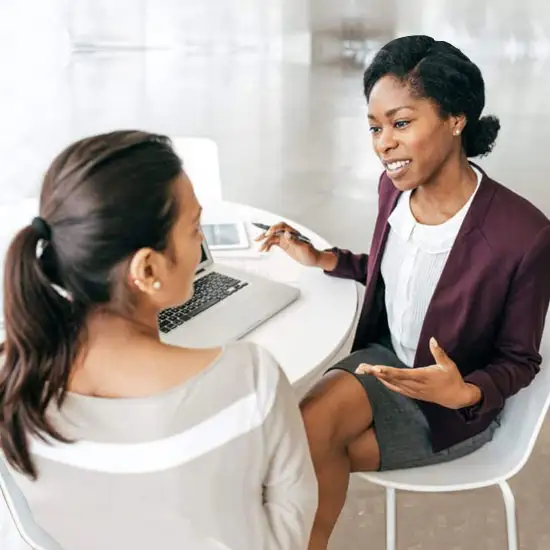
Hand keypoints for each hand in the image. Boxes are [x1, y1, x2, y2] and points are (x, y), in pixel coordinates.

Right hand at [255, 222, 320, 266]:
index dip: (274, 228)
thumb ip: (295, 240)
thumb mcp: (304, 247)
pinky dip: (269, 245)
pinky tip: (265, 249)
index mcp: (293, 233)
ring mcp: (285, 239)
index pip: (282, 226)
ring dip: (265, 242)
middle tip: (258, 239)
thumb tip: (287, 234)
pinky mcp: (284, 245)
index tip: (268, 234)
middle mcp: (288, 234)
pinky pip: (274, 243)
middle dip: (265, 234)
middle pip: (274, 231)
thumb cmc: (311, 253)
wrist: (313, 259)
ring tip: (260, 248)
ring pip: (272, 238)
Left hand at [355, 338, 481, 408]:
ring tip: (364, 370)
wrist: (456, 398)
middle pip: (392, 379)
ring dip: (377, 377)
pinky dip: (385, 383)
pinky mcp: (412, 394)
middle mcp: (415, 385)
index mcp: (423, 377)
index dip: (388, 372)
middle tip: (361, 368)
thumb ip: (438, 352)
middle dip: (375, 373)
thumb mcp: (448, 365)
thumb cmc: (452, 379)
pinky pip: (396, 388)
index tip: (376, 369)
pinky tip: (377, 378)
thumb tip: (432, 340)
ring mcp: (412, 391)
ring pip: (391, 384)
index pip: (402, 374)